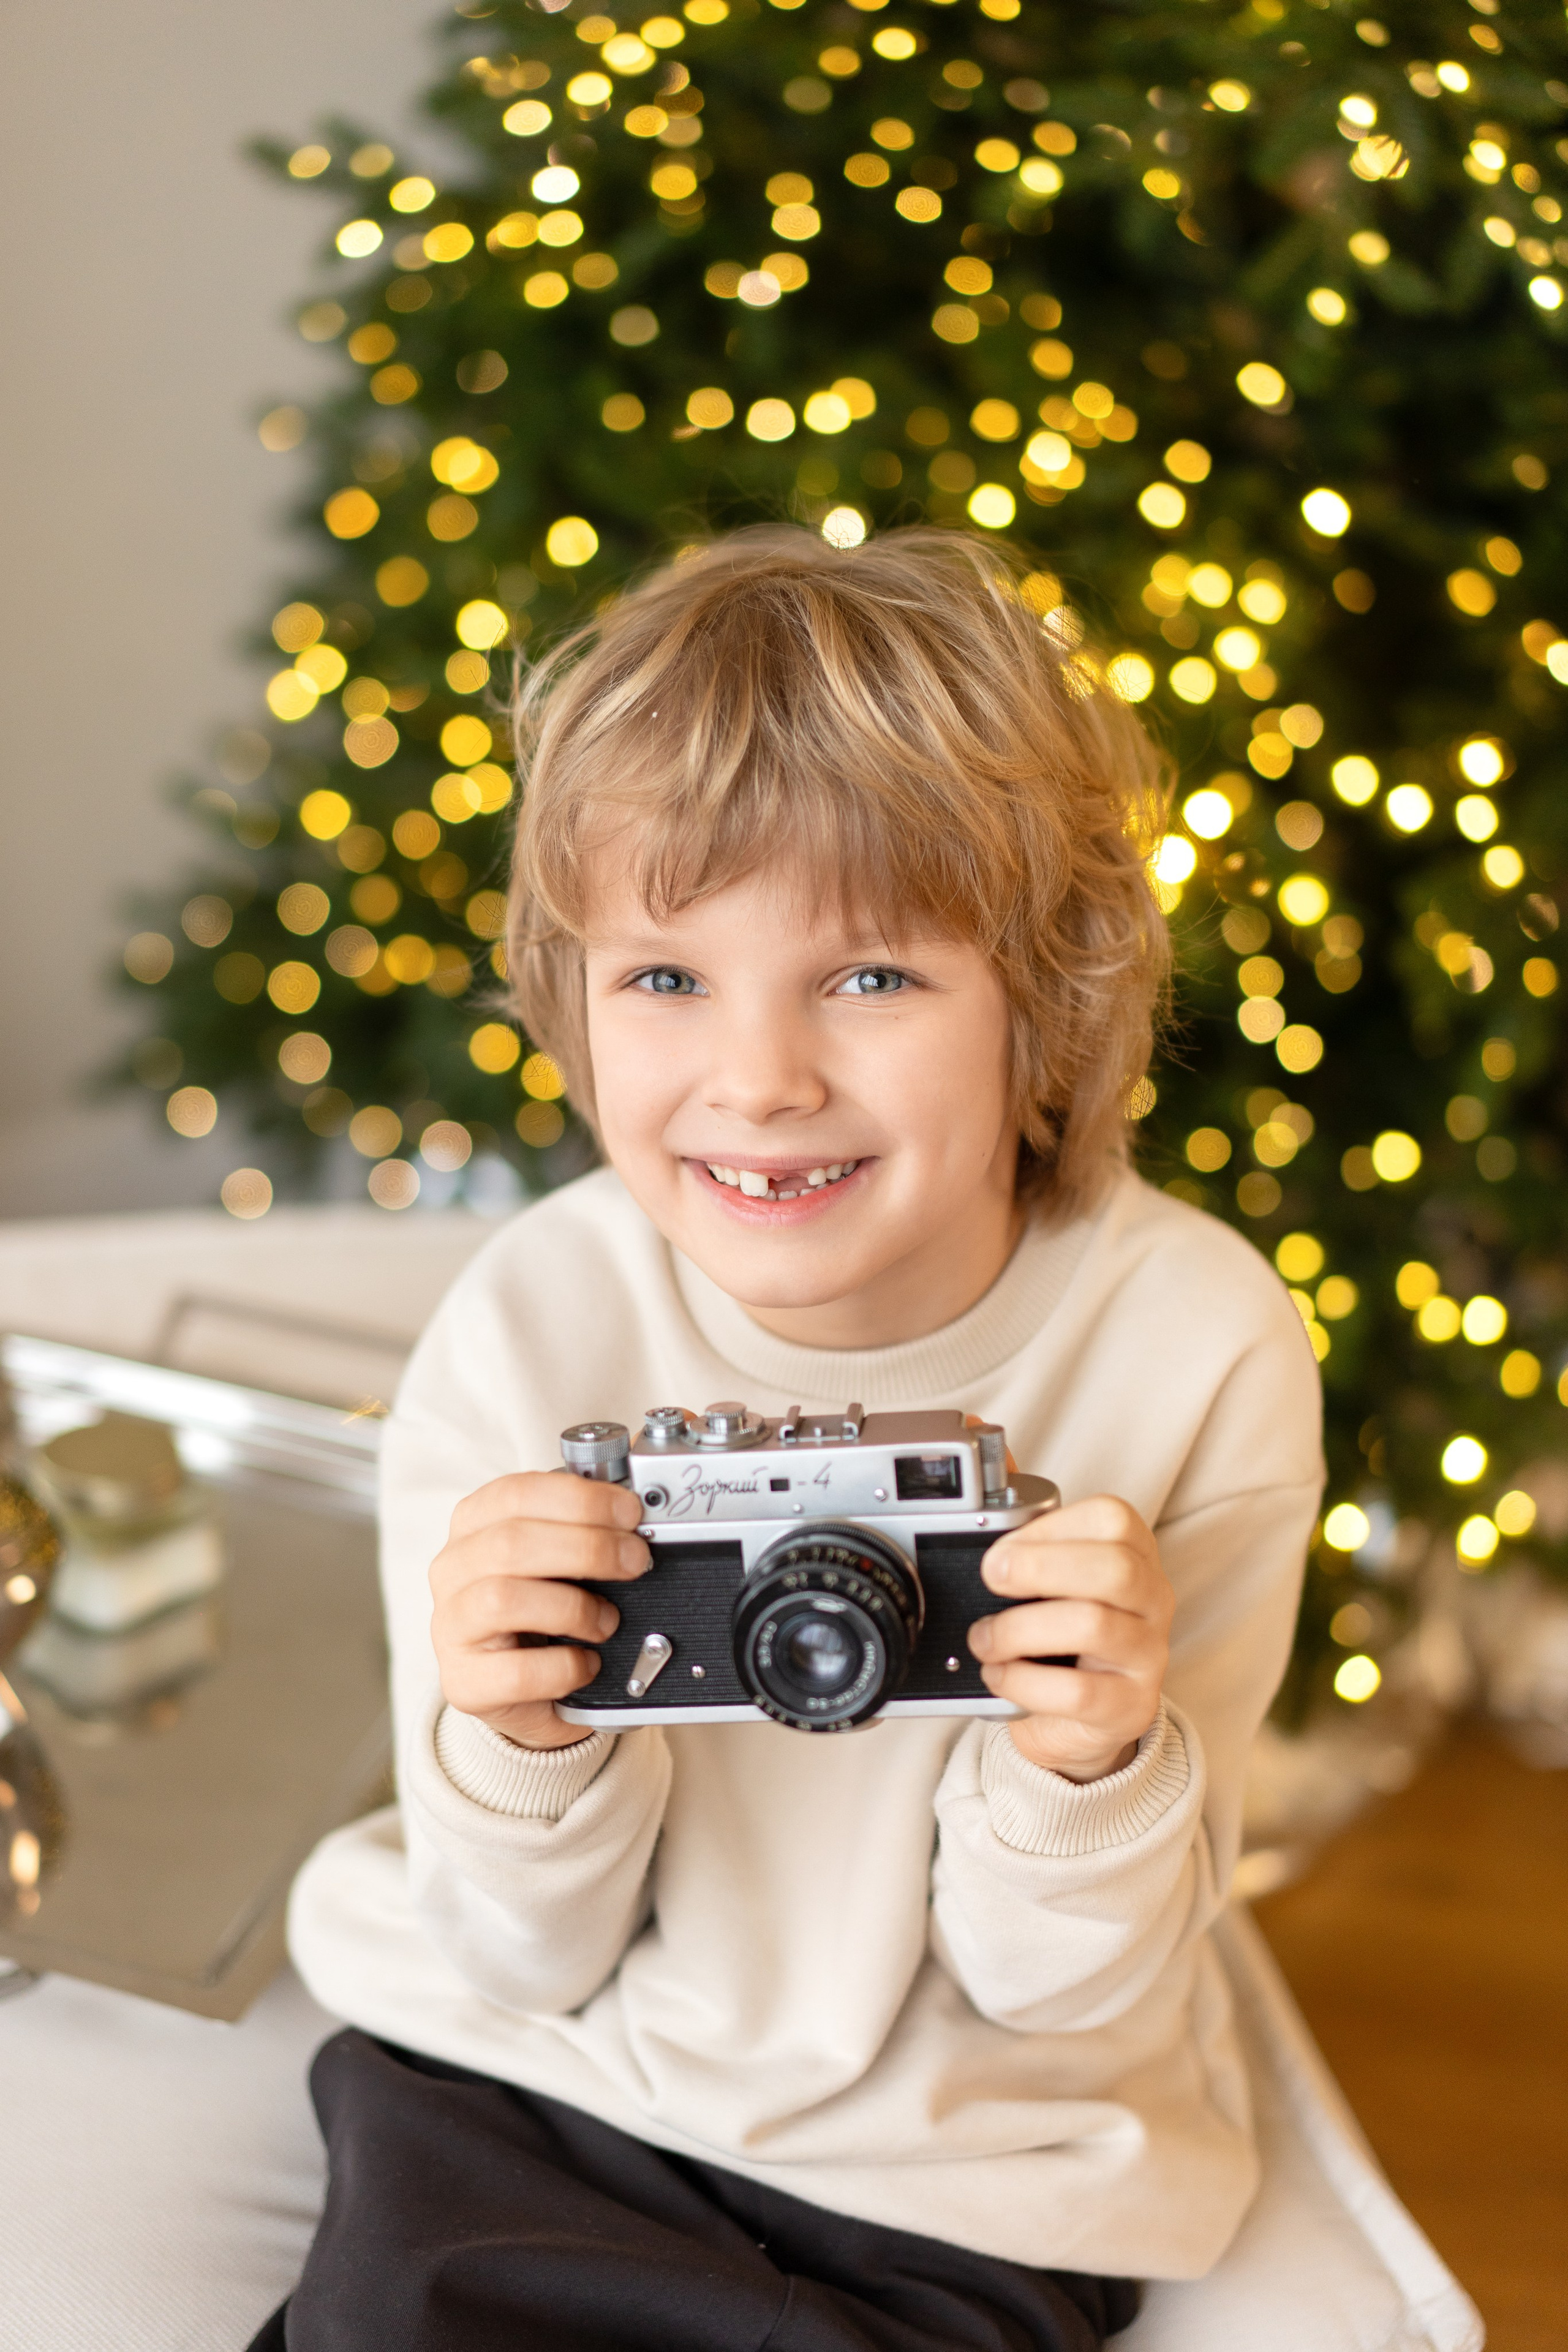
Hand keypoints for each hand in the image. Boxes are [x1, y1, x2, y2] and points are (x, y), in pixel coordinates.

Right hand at [429, 1471, 649, 1750]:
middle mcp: (452, 1569)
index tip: (629, 1512)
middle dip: (589, 1547)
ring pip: (504, 1599)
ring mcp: (451, 1627)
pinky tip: (587, 1663)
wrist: (516, 1686)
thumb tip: (633, 1518)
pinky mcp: (464, 1681)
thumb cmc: (539, 1610)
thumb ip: (581, 1531)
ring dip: (574, 1607)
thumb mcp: (554, 1558)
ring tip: (607, 1621)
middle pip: (511, 1542)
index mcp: (474, 1525)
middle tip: (635, 1561)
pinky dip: (565, 1666)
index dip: (580, 1499)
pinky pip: (517, 1672)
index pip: (516, 1494)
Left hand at [966, 1495, 1172, 1783]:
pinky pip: (1077, 1691)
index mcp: (1136, 1553)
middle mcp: (1153, 1599)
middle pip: (1115, 1567)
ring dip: (1018, 1629)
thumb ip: (1019, 1510)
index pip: (1114, 1519)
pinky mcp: (1129, 1706)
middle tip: (990, 1579)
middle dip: (1039, 1568)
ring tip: (985, 1638)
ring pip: (1093, 1625)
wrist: (1082, 1714)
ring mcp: (1148, 1654)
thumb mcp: (1046, 1570)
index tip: (1001, 1546)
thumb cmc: (1061, 1629)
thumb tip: (981, 1433)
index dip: (1051, 1527)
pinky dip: (1022, 1680)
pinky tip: (1000, 1674)